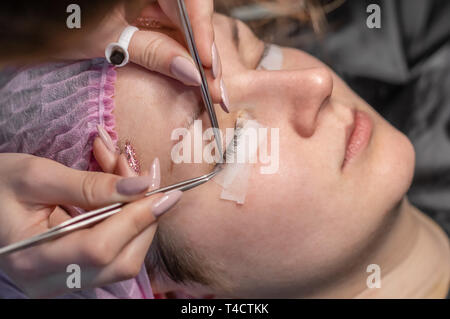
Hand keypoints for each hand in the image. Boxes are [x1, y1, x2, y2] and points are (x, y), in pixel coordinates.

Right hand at [0, 152, 179, 297]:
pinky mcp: (74, 273)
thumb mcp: (37, 175)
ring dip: (139, 218)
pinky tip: (123, 196)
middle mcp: (49, 281)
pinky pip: (115, 256)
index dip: (136, 218)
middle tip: (144, 175)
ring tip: (130, 178)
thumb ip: (90, 184)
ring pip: (124, 262)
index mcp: (33, 258)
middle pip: (120, 261)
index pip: (100, 248)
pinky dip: (128, 225)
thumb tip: (141, 187)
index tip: (162, 190)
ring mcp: (63, 282)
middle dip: (143, 216)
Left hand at [59, 0, 228, 111]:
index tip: (208, 64)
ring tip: (214, 90)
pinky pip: (178, 31)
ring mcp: (157, 1)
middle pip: (194, 16)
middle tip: (218, 88)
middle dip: (207, 54)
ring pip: (190, 27)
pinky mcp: (155, 13)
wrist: (38, 24)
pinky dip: (188, 55)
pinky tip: (200, 77)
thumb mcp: (112, 40)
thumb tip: (193, 73)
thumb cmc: (64, 23)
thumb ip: (156, 52)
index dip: (203, 31)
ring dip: (202, 60)